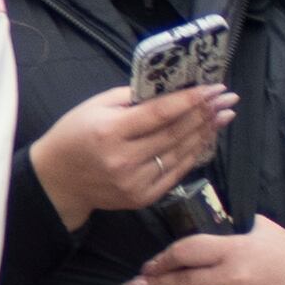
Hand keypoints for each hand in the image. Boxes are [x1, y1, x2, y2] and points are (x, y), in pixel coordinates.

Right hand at [33, 83, 234, 224]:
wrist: (57, 182)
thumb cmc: (74, 135)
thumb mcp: (95, 106)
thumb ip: (132, 97)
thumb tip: (171, 88)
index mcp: (110, 132)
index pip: (160, 113)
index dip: (190, 100)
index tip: (214, 87)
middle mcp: (124, 159)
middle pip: (175, 133)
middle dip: (205, 113)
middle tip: (227, 98)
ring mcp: (135, 182)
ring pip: (180, 153)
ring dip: (206, 133)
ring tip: (223, 115)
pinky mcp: (142, 197)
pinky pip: (176, 172)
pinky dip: (193, 154)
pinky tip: (206, 138)